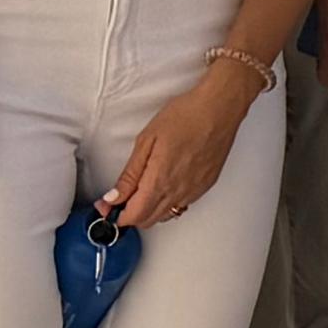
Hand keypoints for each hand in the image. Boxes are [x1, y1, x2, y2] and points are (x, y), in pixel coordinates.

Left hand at [108, 56, 270, 228]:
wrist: (220, 108)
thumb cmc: (185, 116)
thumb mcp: (147, 141)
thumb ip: (130, 174)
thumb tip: (115, 196)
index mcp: (159, 181)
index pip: (134, 215)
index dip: (116, 215)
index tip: (107, 206)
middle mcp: (178, 191)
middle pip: (148, 220)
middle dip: (131, 214)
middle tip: (120, 198)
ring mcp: (194, 190)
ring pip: (166, 215)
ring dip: (150, 210)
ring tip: (142, 191)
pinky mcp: (206, 185)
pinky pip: (183, 205)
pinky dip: (168, 203)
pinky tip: (165, 186)